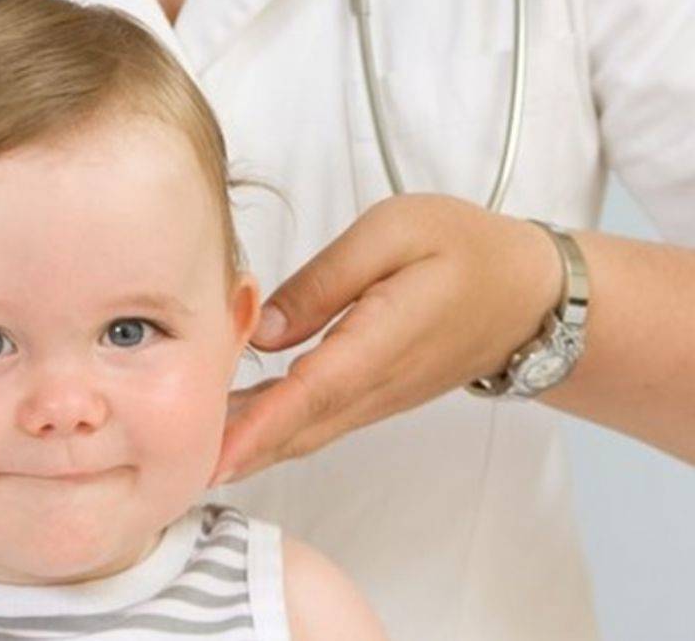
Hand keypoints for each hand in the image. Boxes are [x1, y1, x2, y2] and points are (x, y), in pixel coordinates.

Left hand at [212, 194, 562, 483]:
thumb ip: (325, 280)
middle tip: (172, 467)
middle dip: (234, 453)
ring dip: (246, 448)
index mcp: (380, 340)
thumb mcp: (395, 232)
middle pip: (294, 429)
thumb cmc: (465, 251)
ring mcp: (372, 400)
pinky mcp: (369, 399)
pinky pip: (312, 424)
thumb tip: (264, 329)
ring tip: (184, 451)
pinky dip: (269, 433)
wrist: (528, 297)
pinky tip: (229, 426)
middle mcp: (374, 385)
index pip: (309, 393)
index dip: (259, 426)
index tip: (214, 455)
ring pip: (300, 433)